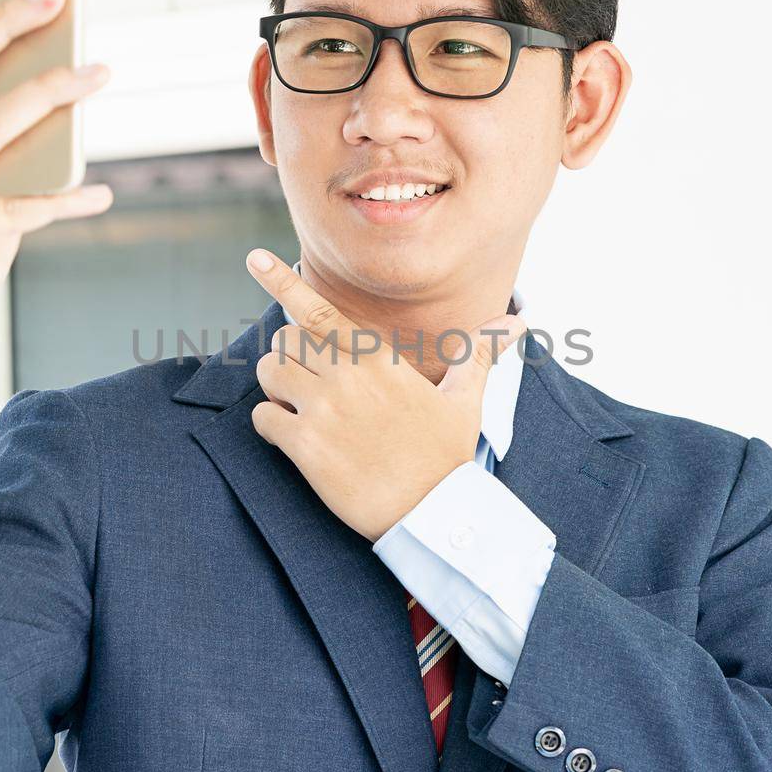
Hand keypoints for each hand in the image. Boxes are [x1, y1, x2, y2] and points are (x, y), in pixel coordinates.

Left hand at [244, 248, 525, 542]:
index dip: (283, 280)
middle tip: (305, 380)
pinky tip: (290, 438)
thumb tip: (515, 323)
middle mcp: (347, 377)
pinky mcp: (306, 448)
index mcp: (379, 359)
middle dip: (287, 355)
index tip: (256, 258)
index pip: (320, 309)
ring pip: (269, 372)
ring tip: (297, 406)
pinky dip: (268, 424)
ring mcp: (324, 411)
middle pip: (285, 339)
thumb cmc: (448, 455)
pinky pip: (263, 418)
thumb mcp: (466, 399)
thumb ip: (478, 354)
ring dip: (275, 386)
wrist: (435, 513)